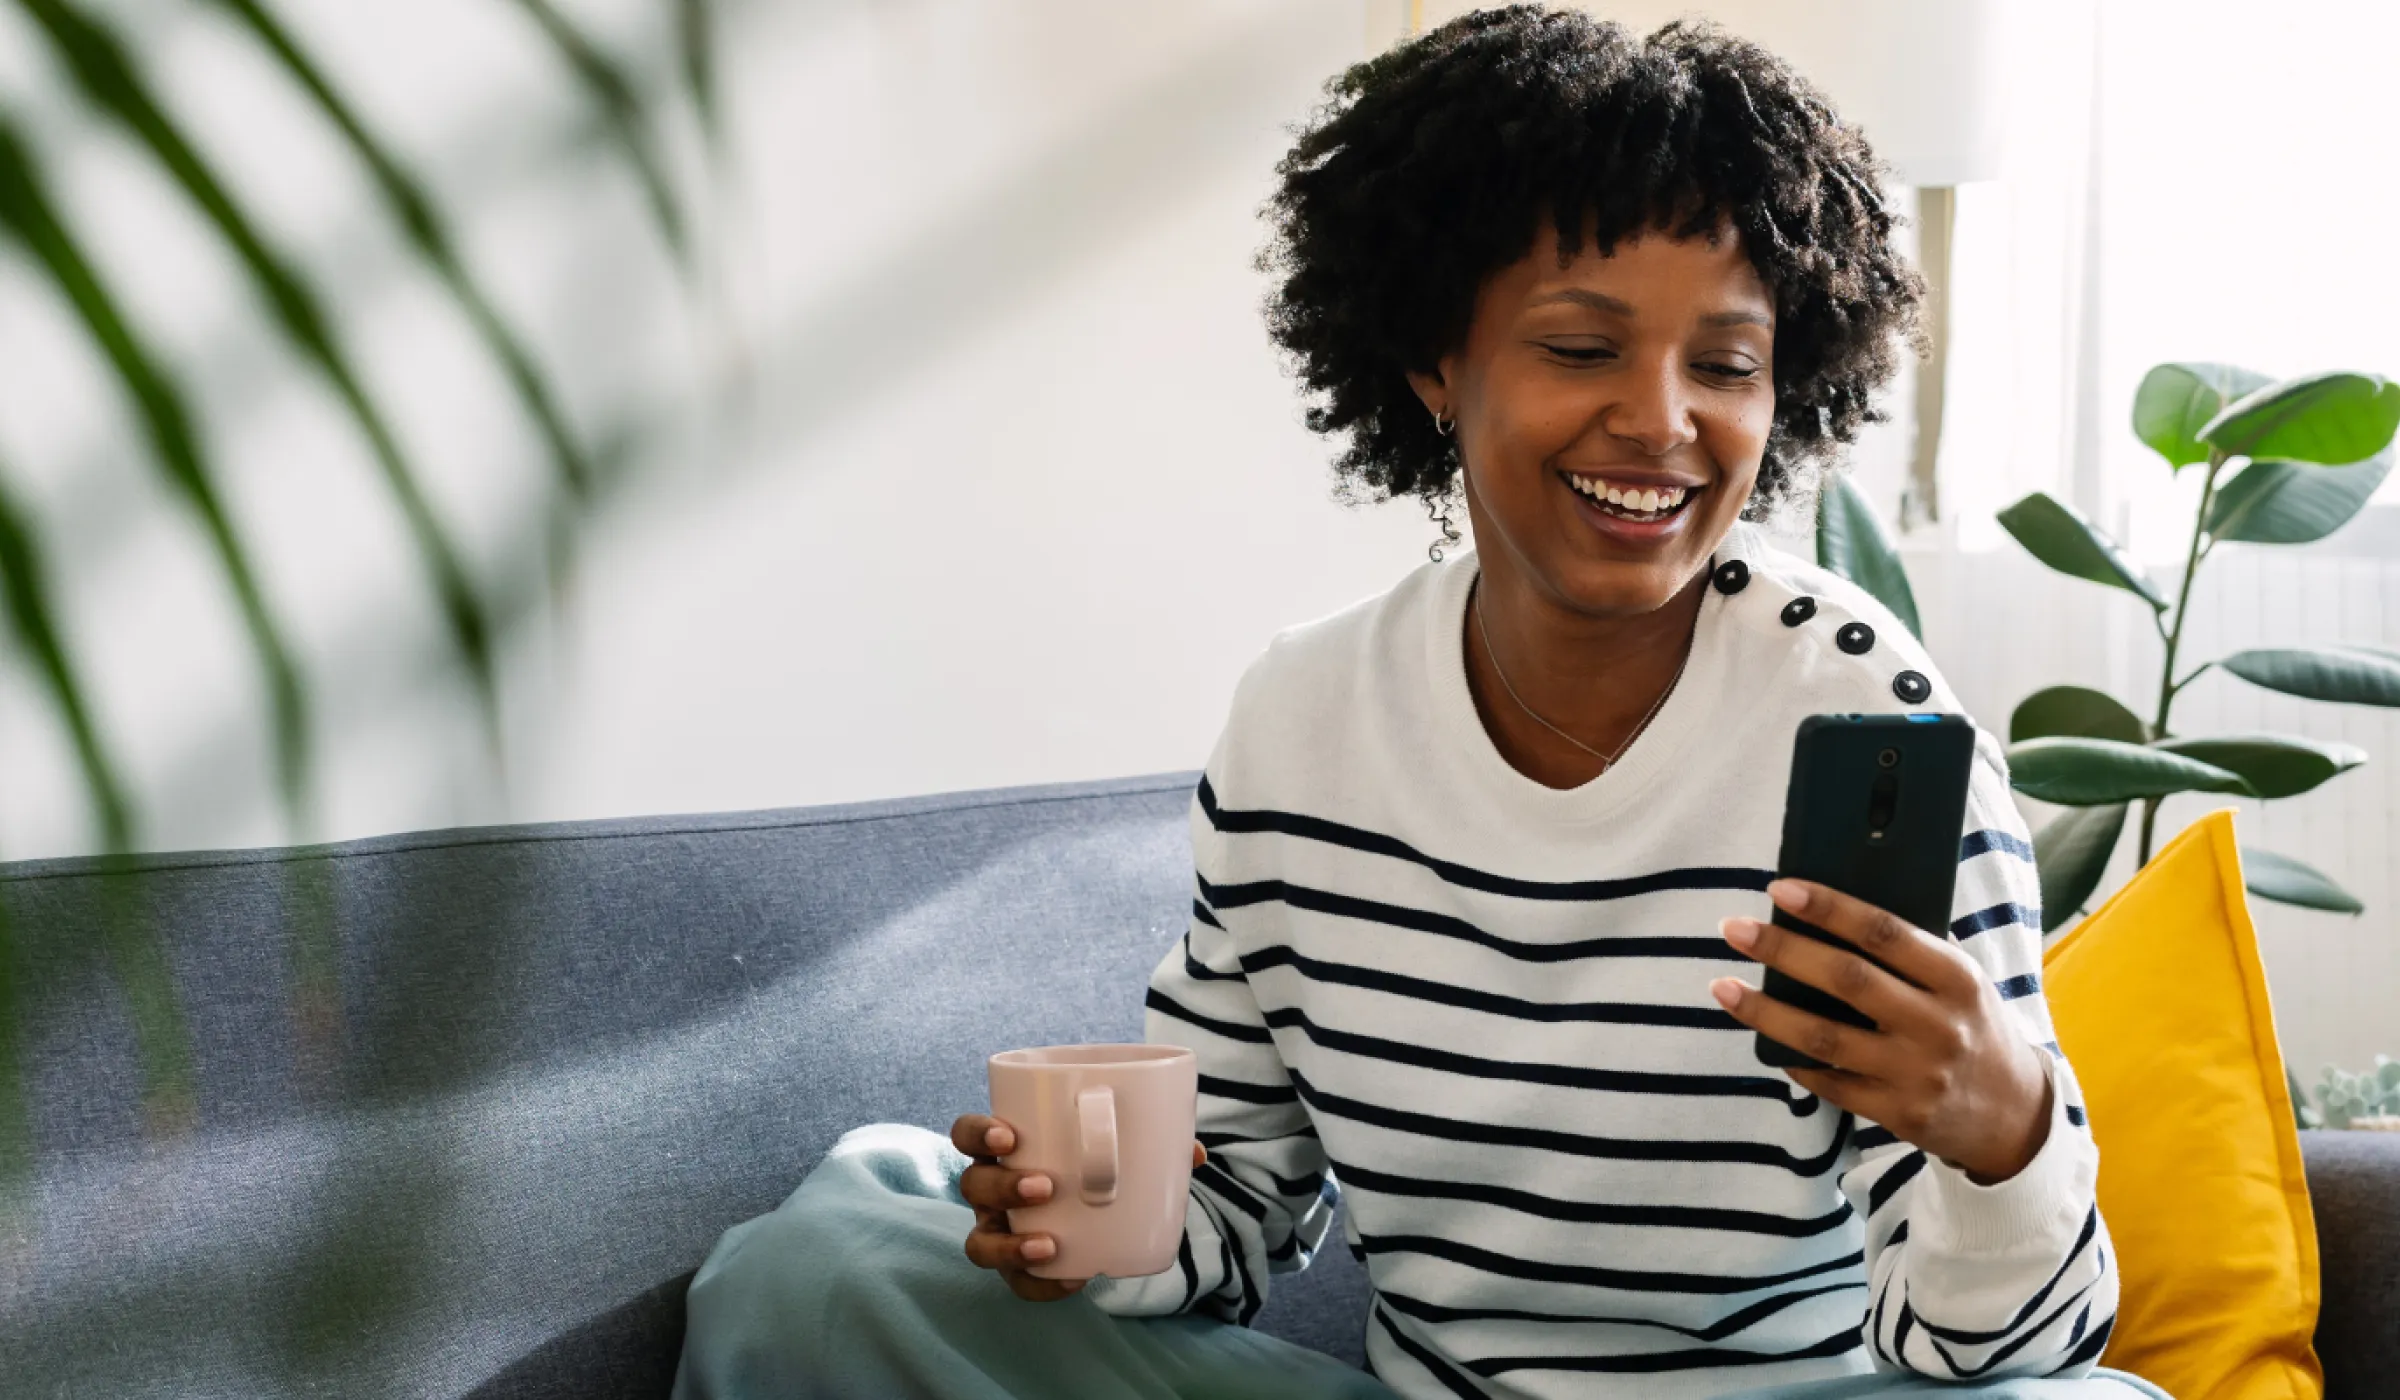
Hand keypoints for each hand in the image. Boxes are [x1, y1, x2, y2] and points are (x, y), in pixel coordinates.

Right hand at [951, 1113, 1206, 1299]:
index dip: (979, 1133)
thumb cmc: (1096, 1167)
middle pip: (973, 1185)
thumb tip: (1193, 1153)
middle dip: (1003, 1187)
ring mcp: (997, 1231)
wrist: (1098, 1216)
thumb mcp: (1118, 1149)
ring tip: (1049, 1245)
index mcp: (1006, 1149)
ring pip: (979, 1242)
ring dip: (1010, 1244)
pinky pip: (1016, 1284)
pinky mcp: (1016, 1268)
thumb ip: (1152, 1143)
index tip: (1009, 1135)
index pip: (969, 1132)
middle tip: (1046, 1188)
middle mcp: (990, 1191)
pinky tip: (1073, 1279)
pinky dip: (1041, 1285)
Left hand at [1711, 879, 2052, 1184]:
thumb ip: (1910, 953)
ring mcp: (1916, 1074)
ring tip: (1721, 987)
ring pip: (1824, 1038)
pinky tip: (1764, 1038)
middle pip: (1846, 980)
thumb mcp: (1962, 981)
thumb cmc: (1972, 1026)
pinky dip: (1792, 1058)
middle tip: (1733, 928)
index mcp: (1957, 979)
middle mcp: (1937, 1026)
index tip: (1780, 889)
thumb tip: (1826, 912)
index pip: (1886, 932)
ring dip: (1764, 1011)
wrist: (2016, 1114)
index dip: (1830, 908)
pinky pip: (1829, 1082)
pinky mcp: (1897, 1113)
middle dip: (1782, 950)